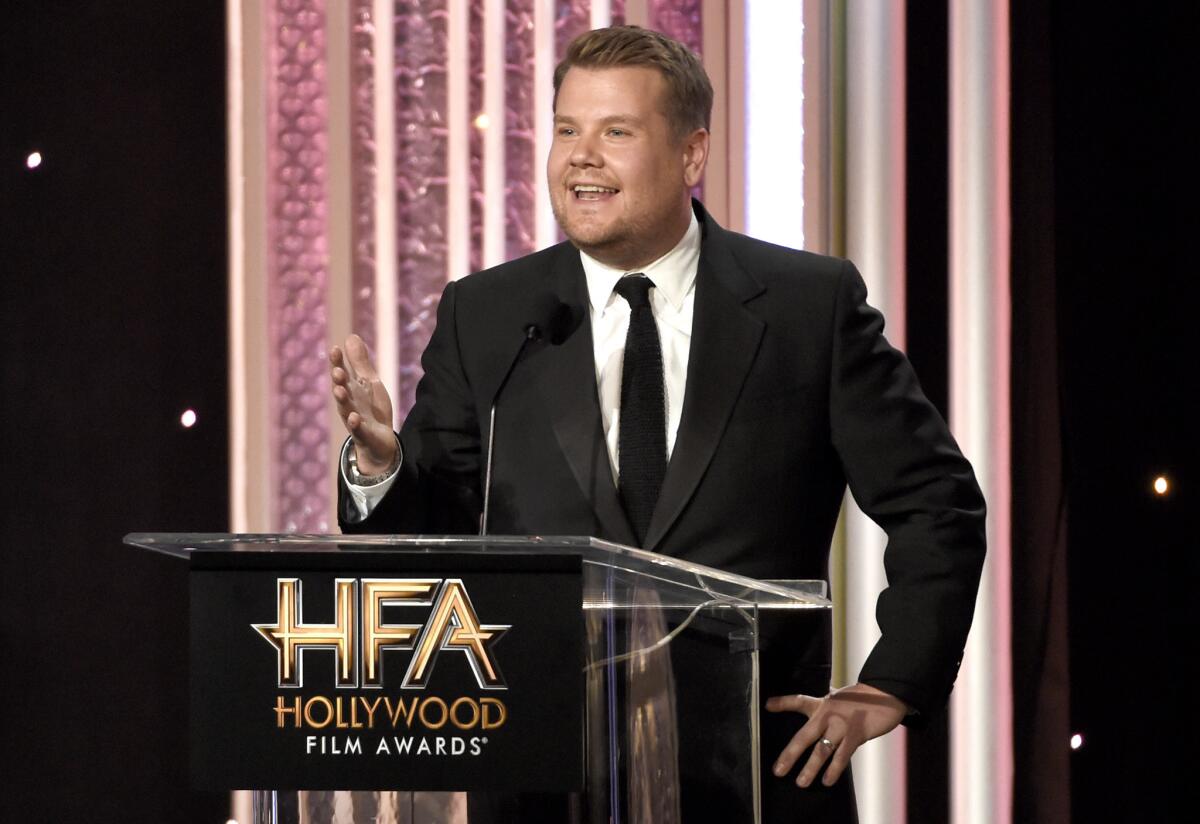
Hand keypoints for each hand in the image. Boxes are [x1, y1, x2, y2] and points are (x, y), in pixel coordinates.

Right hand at [329, 334, 396, 473]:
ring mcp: (354, 418)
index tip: (335, 348)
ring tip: (339, 390)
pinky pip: (357, 429)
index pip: (341, 373)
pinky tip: (354, 417)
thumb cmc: (371, 409)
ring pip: (345, 408)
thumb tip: (350, 336)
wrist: (379, 440)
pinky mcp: (363, 434)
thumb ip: (360, 362)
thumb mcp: (369, 382)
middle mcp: (348, 402)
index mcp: (350, 389)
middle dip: (338, 381)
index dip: (337, 362)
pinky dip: (354, 424)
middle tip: (337, 370)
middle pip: (341, 389)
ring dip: (342, 399)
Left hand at [765, 682, 907, 787]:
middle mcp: (828, 715)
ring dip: (811, 768)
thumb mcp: (836, 699)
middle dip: (791, 754)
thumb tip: (813, 712)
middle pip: (804, 736)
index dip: (783, 702)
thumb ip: (822, 707)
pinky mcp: (856, 736)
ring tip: (801, 782)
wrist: (885, 696)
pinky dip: (834, 769)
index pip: (799, 701)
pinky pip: (842, 756)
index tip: (768, 705)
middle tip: (778, 770)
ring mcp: (841, 726)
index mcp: (822, 705)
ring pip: (822, 750)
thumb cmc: (859, 700)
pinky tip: (827, 780)